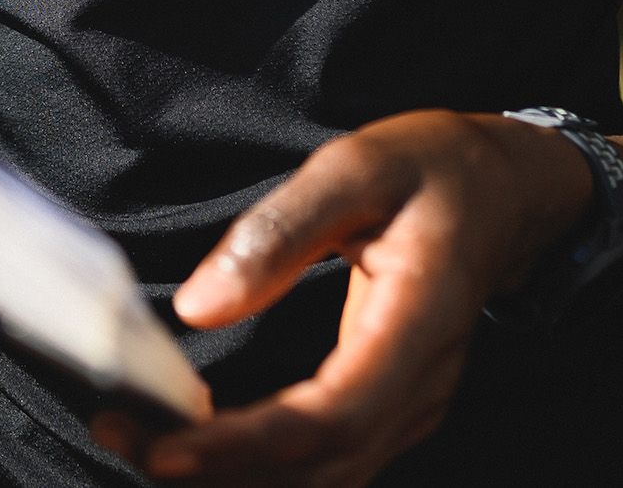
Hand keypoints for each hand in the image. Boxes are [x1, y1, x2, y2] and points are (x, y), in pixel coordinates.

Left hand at [97, 111, 594, 485]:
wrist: (504, 193)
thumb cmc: (428, 168)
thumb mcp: (354, 166)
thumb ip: (278, 232)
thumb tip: (198, 306)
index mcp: (420, 323)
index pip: (329, 417)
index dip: (246, 446)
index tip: (165, 448)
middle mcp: (420, 388)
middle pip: (317, 468)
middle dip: (216, 469)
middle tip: (118, 435)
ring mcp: (410, 409)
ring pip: (319, 478)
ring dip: (230, 476)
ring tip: (137, 440)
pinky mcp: (388, 412)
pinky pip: (323, 461)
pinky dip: (257, 466)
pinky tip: (196, 440)